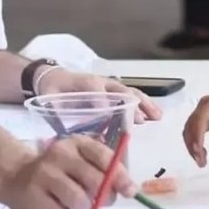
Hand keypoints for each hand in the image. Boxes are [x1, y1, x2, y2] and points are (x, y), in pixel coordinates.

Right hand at [3, 136, 136, 208]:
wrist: (15, 175)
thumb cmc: (58, 171)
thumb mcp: (80, 162)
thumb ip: (103, 171)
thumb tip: (129, 189)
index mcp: (77, 143)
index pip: (103, 156)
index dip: (119, 175)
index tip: (130, 191)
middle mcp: (60, 154)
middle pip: (94, 179)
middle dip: (105, 196)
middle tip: (103, 202)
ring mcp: (44, 173)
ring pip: (79, 200)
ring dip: (84, 208)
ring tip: (78, 206)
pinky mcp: (32, 194)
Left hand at [38, 68, 161, 123]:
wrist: (54, 77)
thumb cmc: (54, 90)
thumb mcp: (51, 101)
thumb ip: (62, 113)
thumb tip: (76, 131)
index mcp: (85, 82)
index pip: (97, 91)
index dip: (104, 103)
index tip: (109, 117)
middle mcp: (102, 82)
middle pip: (121, 91)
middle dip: (132, 105)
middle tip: (142, 120)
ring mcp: (110, 86)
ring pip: (131, 93)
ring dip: (145, 104)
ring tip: (157, 116)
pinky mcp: (115, 91)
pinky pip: (132, 96)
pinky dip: (144, 104)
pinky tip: (155, 115)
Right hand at [183, 94, 208, 165]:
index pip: (200, 121)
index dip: (197, 137)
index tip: (199, 153)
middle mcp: (205, 105)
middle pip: (191, 125)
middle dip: (193, 144)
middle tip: (200, 162)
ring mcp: (204, 109)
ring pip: (190, 128)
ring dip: (192, 145)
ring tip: (201, 161)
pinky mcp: (205, 116)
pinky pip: (195, 129)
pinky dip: (195, 141)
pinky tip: (202, 153)